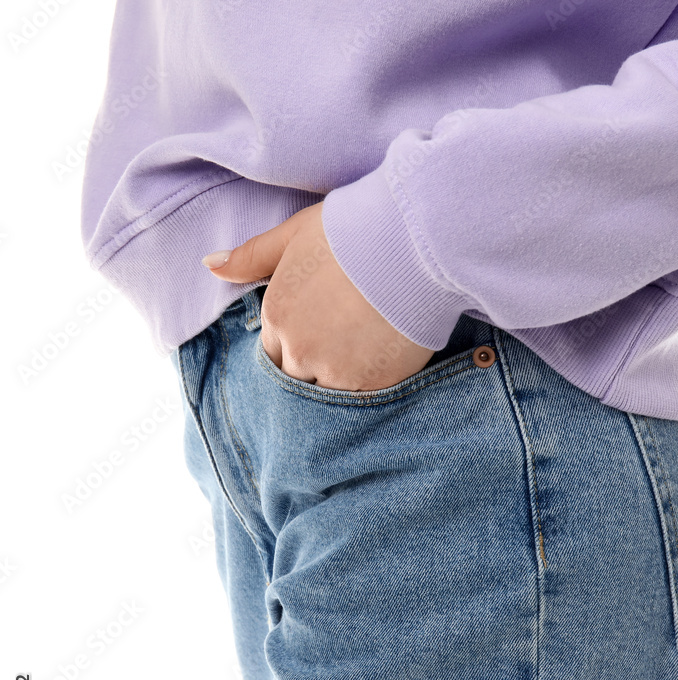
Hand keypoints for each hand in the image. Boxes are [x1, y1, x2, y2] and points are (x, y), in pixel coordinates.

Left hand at [201, 202, 435, 390]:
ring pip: (328, 394)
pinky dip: (369, 386)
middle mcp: (300, 350)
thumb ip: (252, 256)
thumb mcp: (295, 234)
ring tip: (365, 357)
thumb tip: (210, 265)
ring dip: (341, 381)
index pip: (272, 352)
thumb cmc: (354, 231)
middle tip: (343, 347)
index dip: (295, 344)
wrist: (414, 245)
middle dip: (313, 367)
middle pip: (296, 378)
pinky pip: (363, 399)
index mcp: (277, 316)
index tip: (319, 332)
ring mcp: (337, 372)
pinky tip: (383, 362)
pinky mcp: (375, 383)